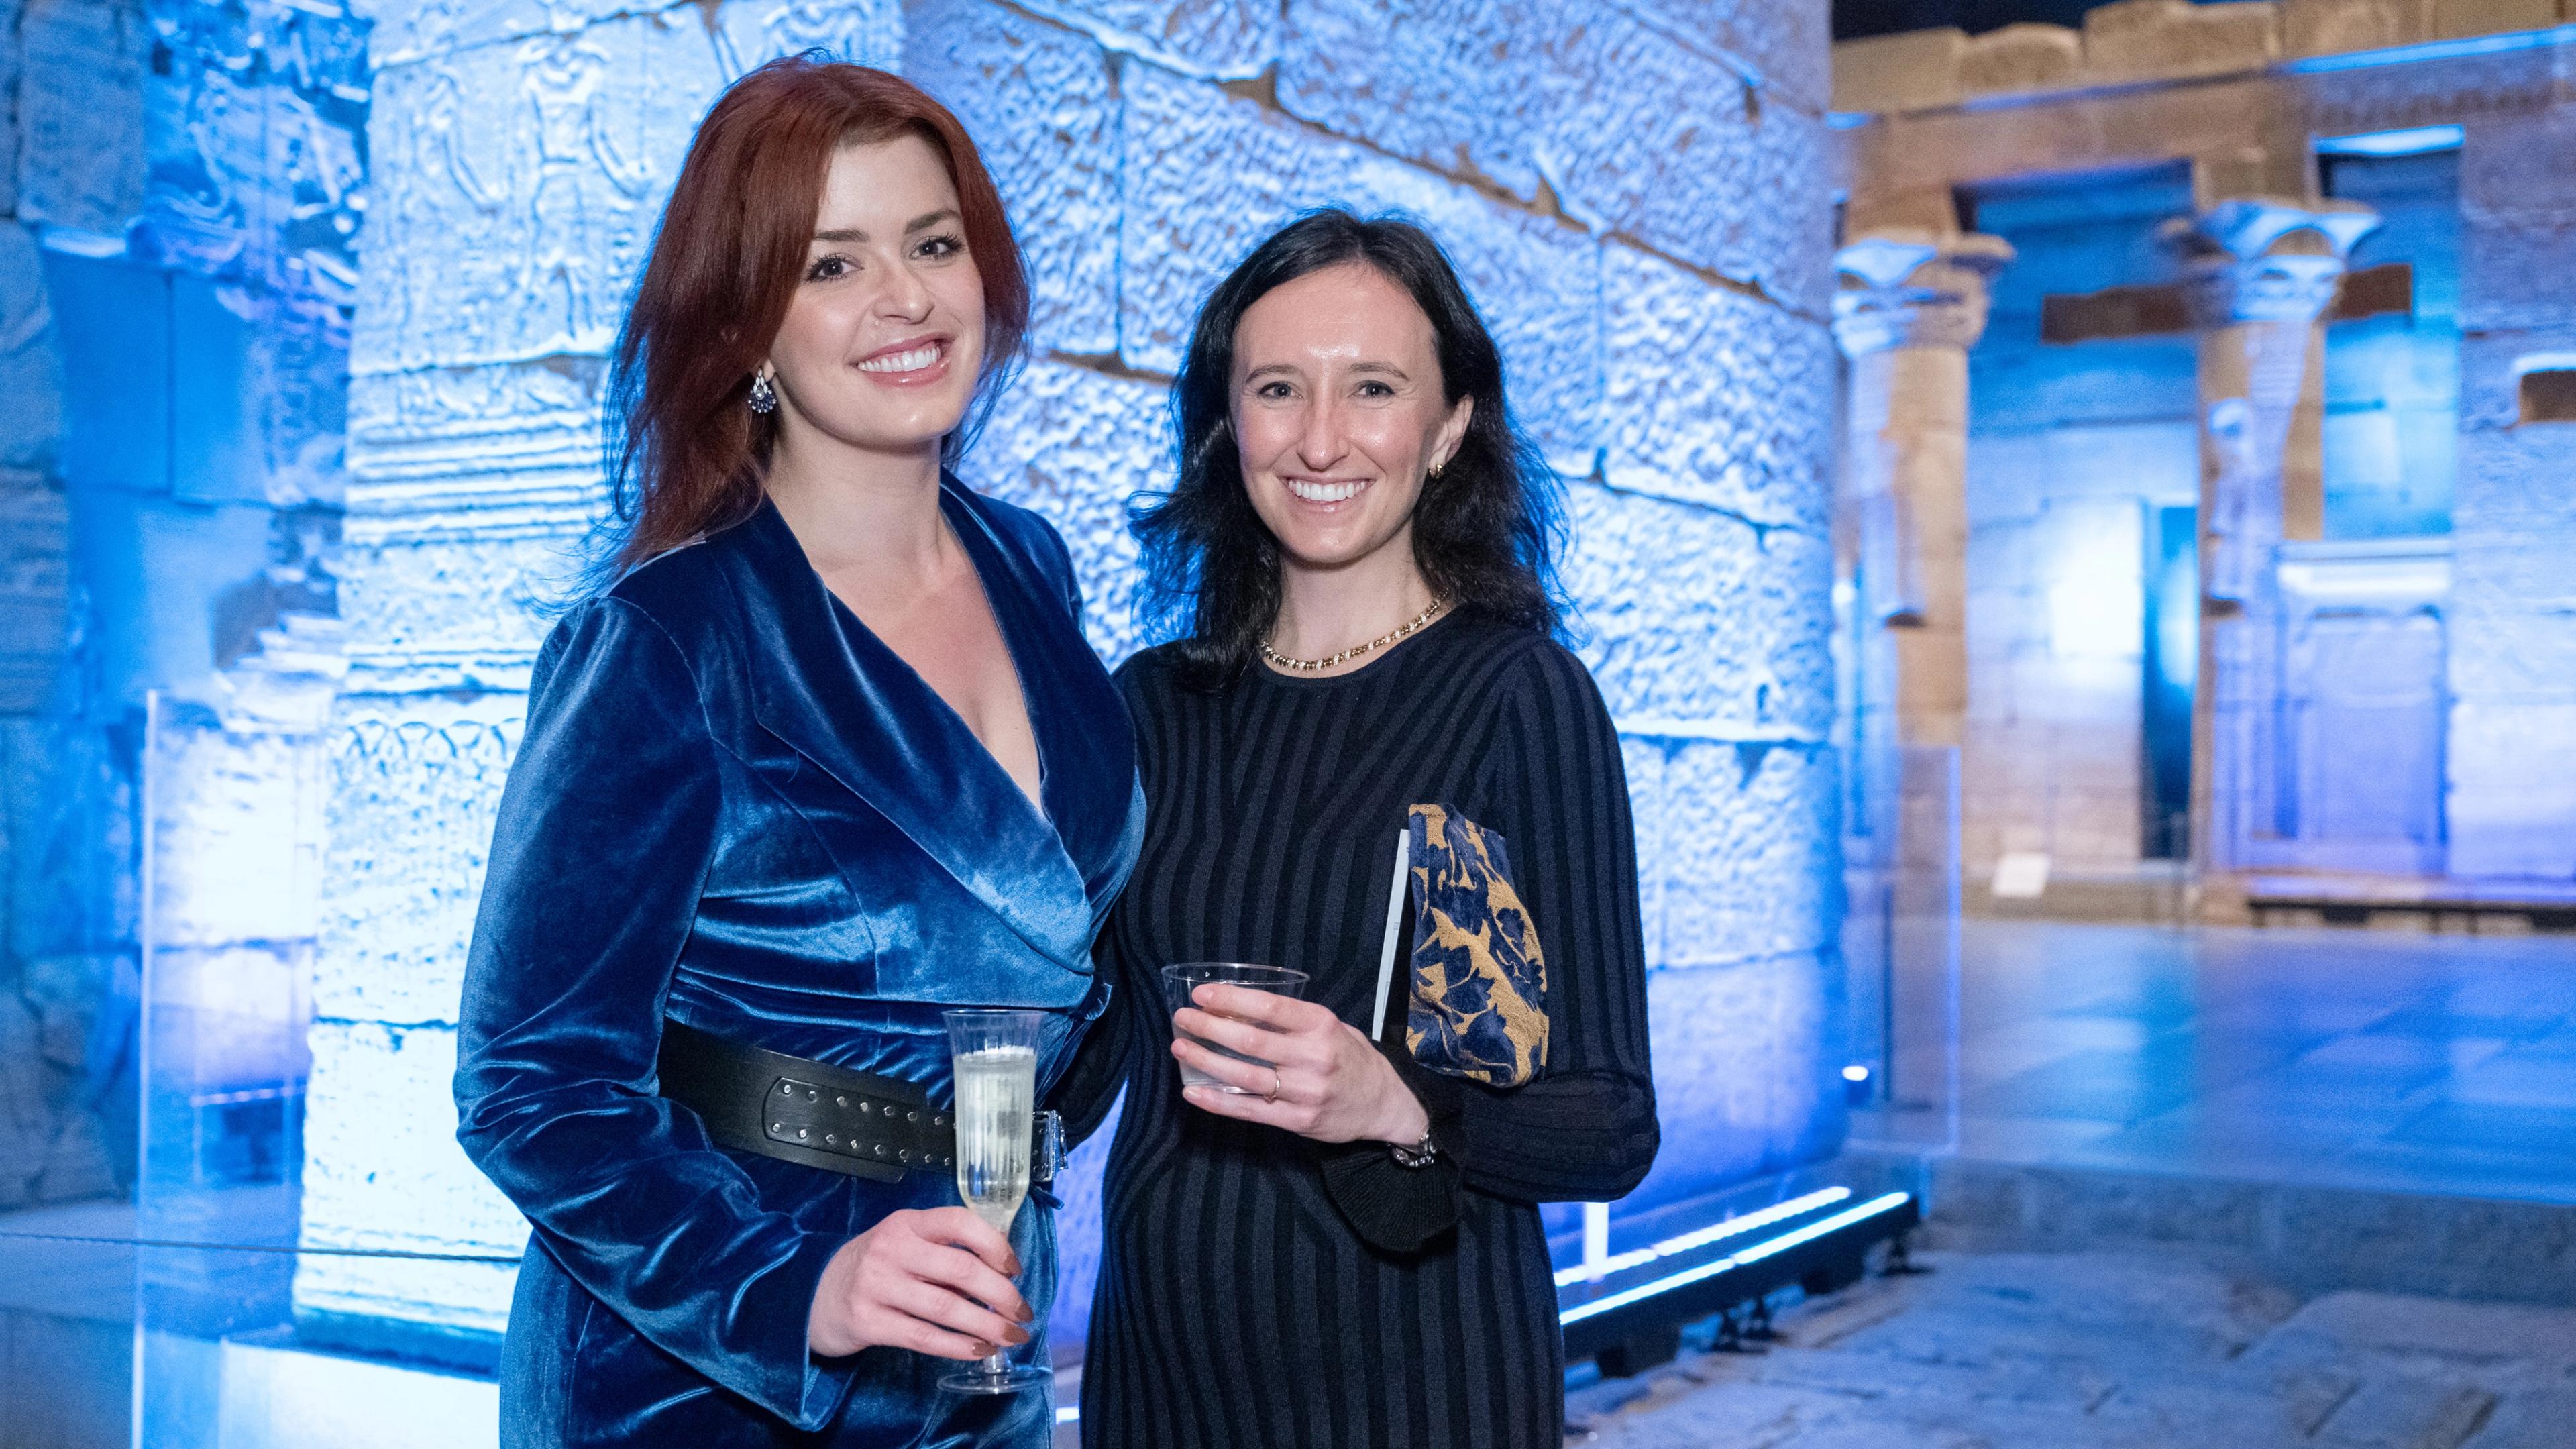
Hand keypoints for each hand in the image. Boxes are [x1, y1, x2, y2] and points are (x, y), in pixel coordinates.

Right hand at [807, 1207, 1033, 1359]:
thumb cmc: (875, 1267)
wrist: (815, 1295)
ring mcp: (876, 1286)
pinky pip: (924, 1337)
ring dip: (987, 1326)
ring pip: (946, 1308)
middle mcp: (891, 1249)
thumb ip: (943, 1251)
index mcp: (907, 1223)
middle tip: (1023, 1313)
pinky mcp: (868, 1322)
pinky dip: (958, 1346)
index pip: (960, 1222)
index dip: (995, 1245)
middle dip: (1001, 1295)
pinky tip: (979, 1351)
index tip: (1016, 1270)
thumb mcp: (904, 1244)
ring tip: (1010, 1337)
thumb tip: (1002, 1276)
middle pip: (961, 1271)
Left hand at [1172, 983, 1431, 1145]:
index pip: (1270, 1008)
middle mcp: (1313, 1057)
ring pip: (1245, 1077)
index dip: (1232, 999)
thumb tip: (1238, 1010)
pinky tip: (1193, 1092)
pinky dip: (1218, 1102)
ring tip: (1180, 1048)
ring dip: (1206, 1062)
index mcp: (1322, 1026)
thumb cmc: (1350, 1057)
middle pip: (1251, 1041)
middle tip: (1181, 1018)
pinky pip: (1250, 1111)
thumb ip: (1293, 1022)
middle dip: (1209, 1027)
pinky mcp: (1298, 1120)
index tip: (1202, 993)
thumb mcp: (1332, 1027)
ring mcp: (1305, 1092)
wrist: (1383, 1103)